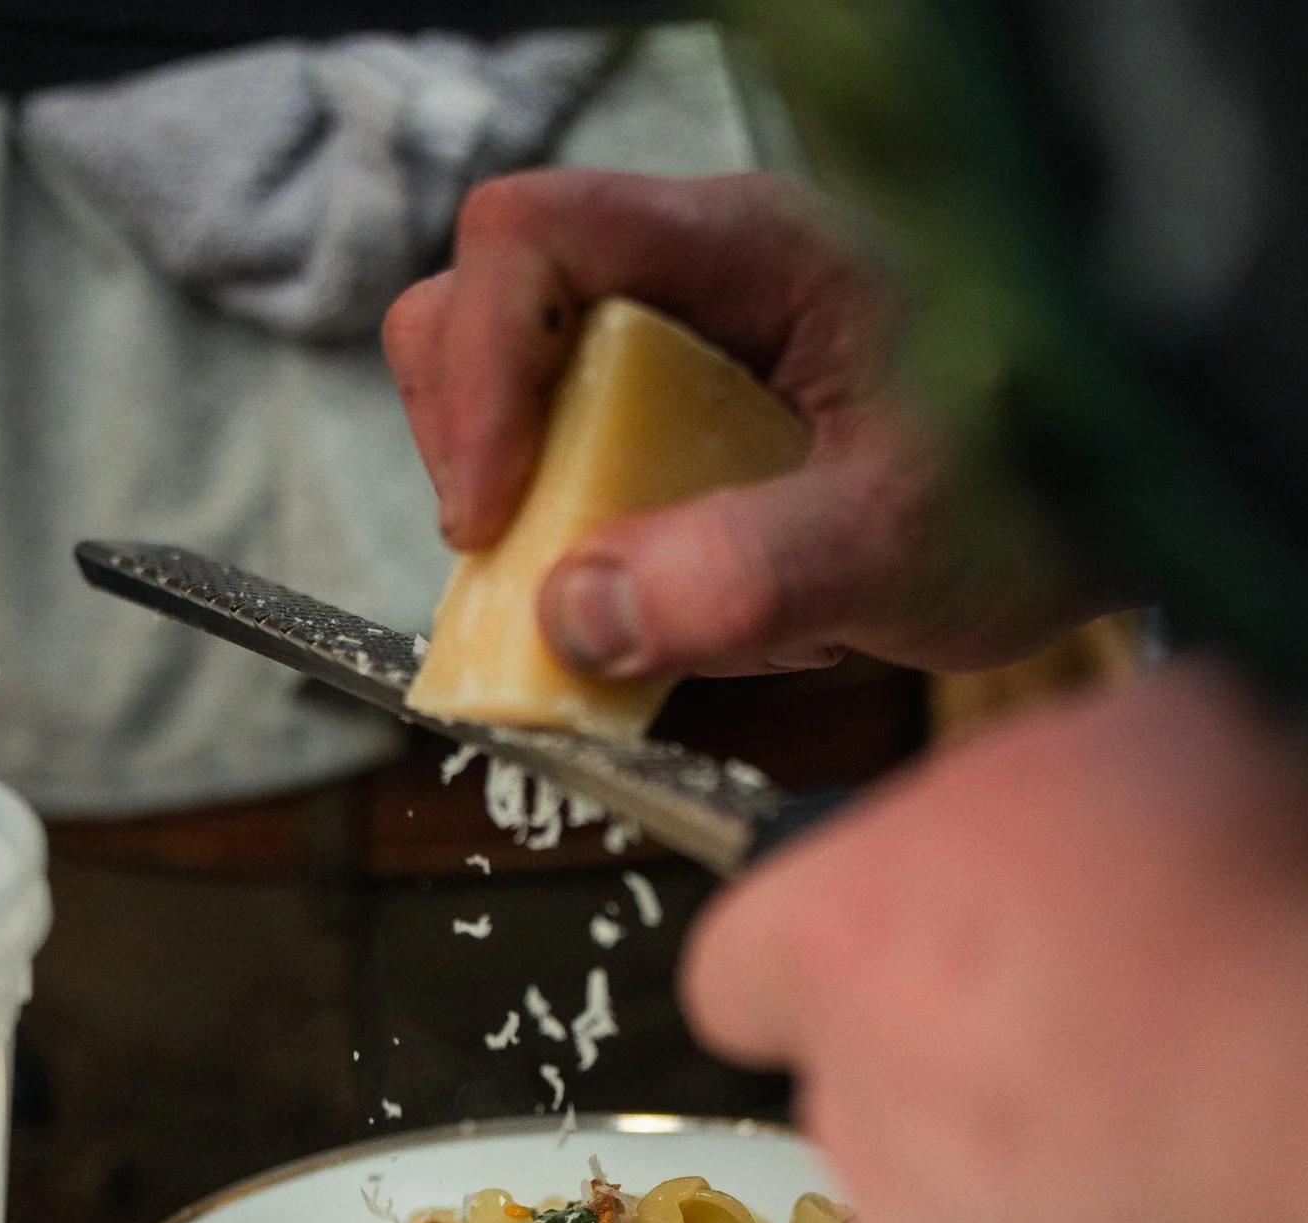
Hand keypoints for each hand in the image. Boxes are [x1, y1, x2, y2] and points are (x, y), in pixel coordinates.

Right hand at [383, 168, 1113, 679]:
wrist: (1113, 514)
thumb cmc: (1041, 491)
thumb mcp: (901, 542)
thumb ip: (747, 577)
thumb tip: (577, 614)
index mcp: (749, 250)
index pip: (534, 237)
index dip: (479, 369)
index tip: (494, 514)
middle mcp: (703, 283)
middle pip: (494, 302)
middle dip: (480, 439)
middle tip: (518, 556)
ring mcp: (694, 355)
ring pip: (529, 392)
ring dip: (533, 506)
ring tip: (608, 591)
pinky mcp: (698, 429)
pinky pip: (585, 468)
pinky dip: (586, 547)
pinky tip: (663, 600)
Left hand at [682, 659, 1307, 1222]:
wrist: (1286, 1152)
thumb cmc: (1213, 918)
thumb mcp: (1148, 740)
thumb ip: (1049, 784)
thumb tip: (1071, 798)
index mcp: (837, 935)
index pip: (740, 963)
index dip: (818, 954)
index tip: (892, 944)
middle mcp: (845, 1104)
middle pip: (858, 1080)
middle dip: (945, 1057)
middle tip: (1081, 1020)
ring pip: (937, 1203)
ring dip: (1015, 1167)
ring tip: (1149, 1122)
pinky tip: (1177, 1214)